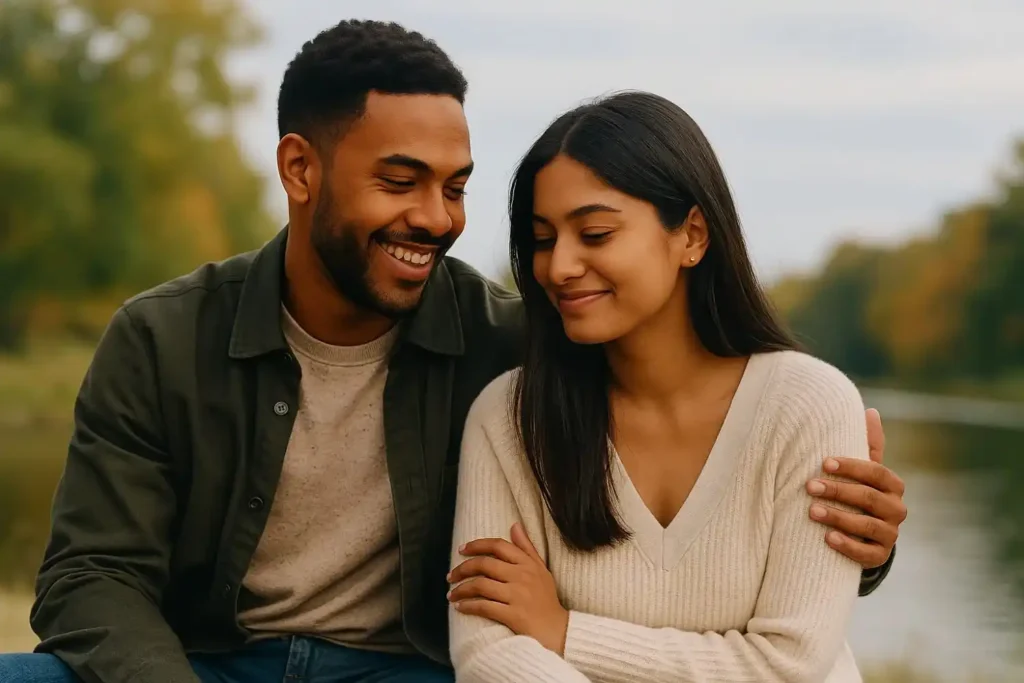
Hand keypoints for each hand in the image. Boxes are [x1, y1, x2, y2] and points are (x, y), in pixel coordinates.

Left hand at [448, 523, 568, 654]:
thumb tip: (514, 525)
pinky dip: (468, 606)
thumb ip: (526, 548)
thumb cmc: (546, 600)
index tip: (461, 549)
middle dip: (463, 568)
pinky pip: (484, 606)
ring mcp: (518, 596)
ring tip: (451, 593)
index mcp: (528, 564)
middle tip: (451, 575)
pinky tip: (460, 607)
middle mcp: (523, 576)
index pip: (499, 546)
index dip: (477, 545)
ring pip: (480, 585)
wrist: (559, 631)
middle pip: (485, 564)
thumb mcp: (541, 570)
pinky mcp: (513, 615)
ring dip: (461, 589)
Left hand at [807, 408, 906, 567]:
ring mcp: (890, 534)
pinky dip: (848, 546)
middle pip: (868, 498)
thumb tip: (870, 410)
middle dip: (838, 490)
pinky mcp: (880, 556)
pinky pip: (867, 553)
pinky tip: (828, 538)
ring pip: (868, 526)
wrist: (865, 534)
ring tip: (811, 511)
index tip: (824, 462)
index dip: (851, 467)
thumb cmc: (859, 492)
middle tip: (809, 486)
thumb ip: (868, 444)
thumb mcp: (865, 470)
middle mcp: (896, 509)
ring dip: (838, 517)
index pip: (876, 472)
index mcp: (893, 485)